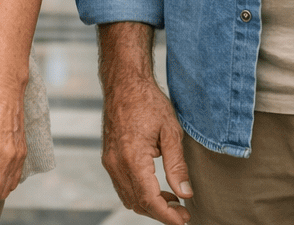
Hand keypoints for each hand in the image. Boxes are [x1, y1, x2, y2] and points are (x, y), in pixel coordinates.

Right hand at [101, 73, 191, 224]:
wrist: (124, 83)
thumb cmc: (148, 102)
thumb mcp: (171, 131)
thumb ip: (177, 165)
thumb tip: (185, 194)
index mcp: (132, 158)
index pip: (149, 199)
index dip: (167, 215)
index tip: (184, 220)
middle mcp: (116, 163)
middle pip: (138, 203)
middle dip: (161, 214)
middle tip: (184, 214)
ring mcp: (110, 161)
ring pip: (128, 198)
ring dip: (150, 205)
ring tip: (174, 201)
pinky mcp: (109, 158)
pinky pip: (123, 186)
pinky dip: (140, 193)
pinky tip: (158, 187)